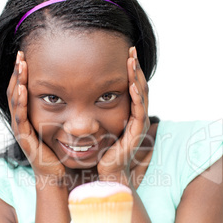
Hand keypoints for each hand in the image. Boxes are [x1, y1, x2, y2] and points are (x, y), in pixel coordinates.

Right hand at [7, 51, 65, 179]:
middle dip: (18, 72)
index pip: (24, 89)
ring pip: (15, 101)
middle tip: (21, 54)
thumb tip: (78, 91)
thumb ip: (67, 108)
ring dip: (17, 82)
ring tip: (20, 65)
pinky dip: (20, 102)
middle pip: (16, 91)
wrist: (58, 174)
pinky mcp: (25, 139)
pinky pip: (20, 117)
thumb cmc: (63, 151)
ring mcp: (22, 129)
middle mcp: (23, 121)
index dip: (24, 73)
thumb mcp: (64, 125)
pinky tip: (22, 89)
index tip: (28, 55)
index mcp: (31, 116)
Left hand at [97, 46, 149, 183]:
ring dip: (137, 77)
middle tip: (131, 50)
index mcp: (128, 112)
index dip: (129, 70)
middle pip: (139, 87)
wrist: (106, 172)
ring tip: (132, 61)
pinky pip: (139, 111)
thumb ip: (94, 109)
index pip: (131, 86)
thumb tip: (80, 97)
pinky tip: (131, 83)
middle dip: (135, 68)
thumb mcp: (97, 125)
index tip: (124, 53)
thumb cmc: (100, 150)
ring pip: (141, 95)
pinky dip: (136, 96)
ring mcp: (138, 124)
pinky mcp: (136, 133)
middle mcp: (135, 117)